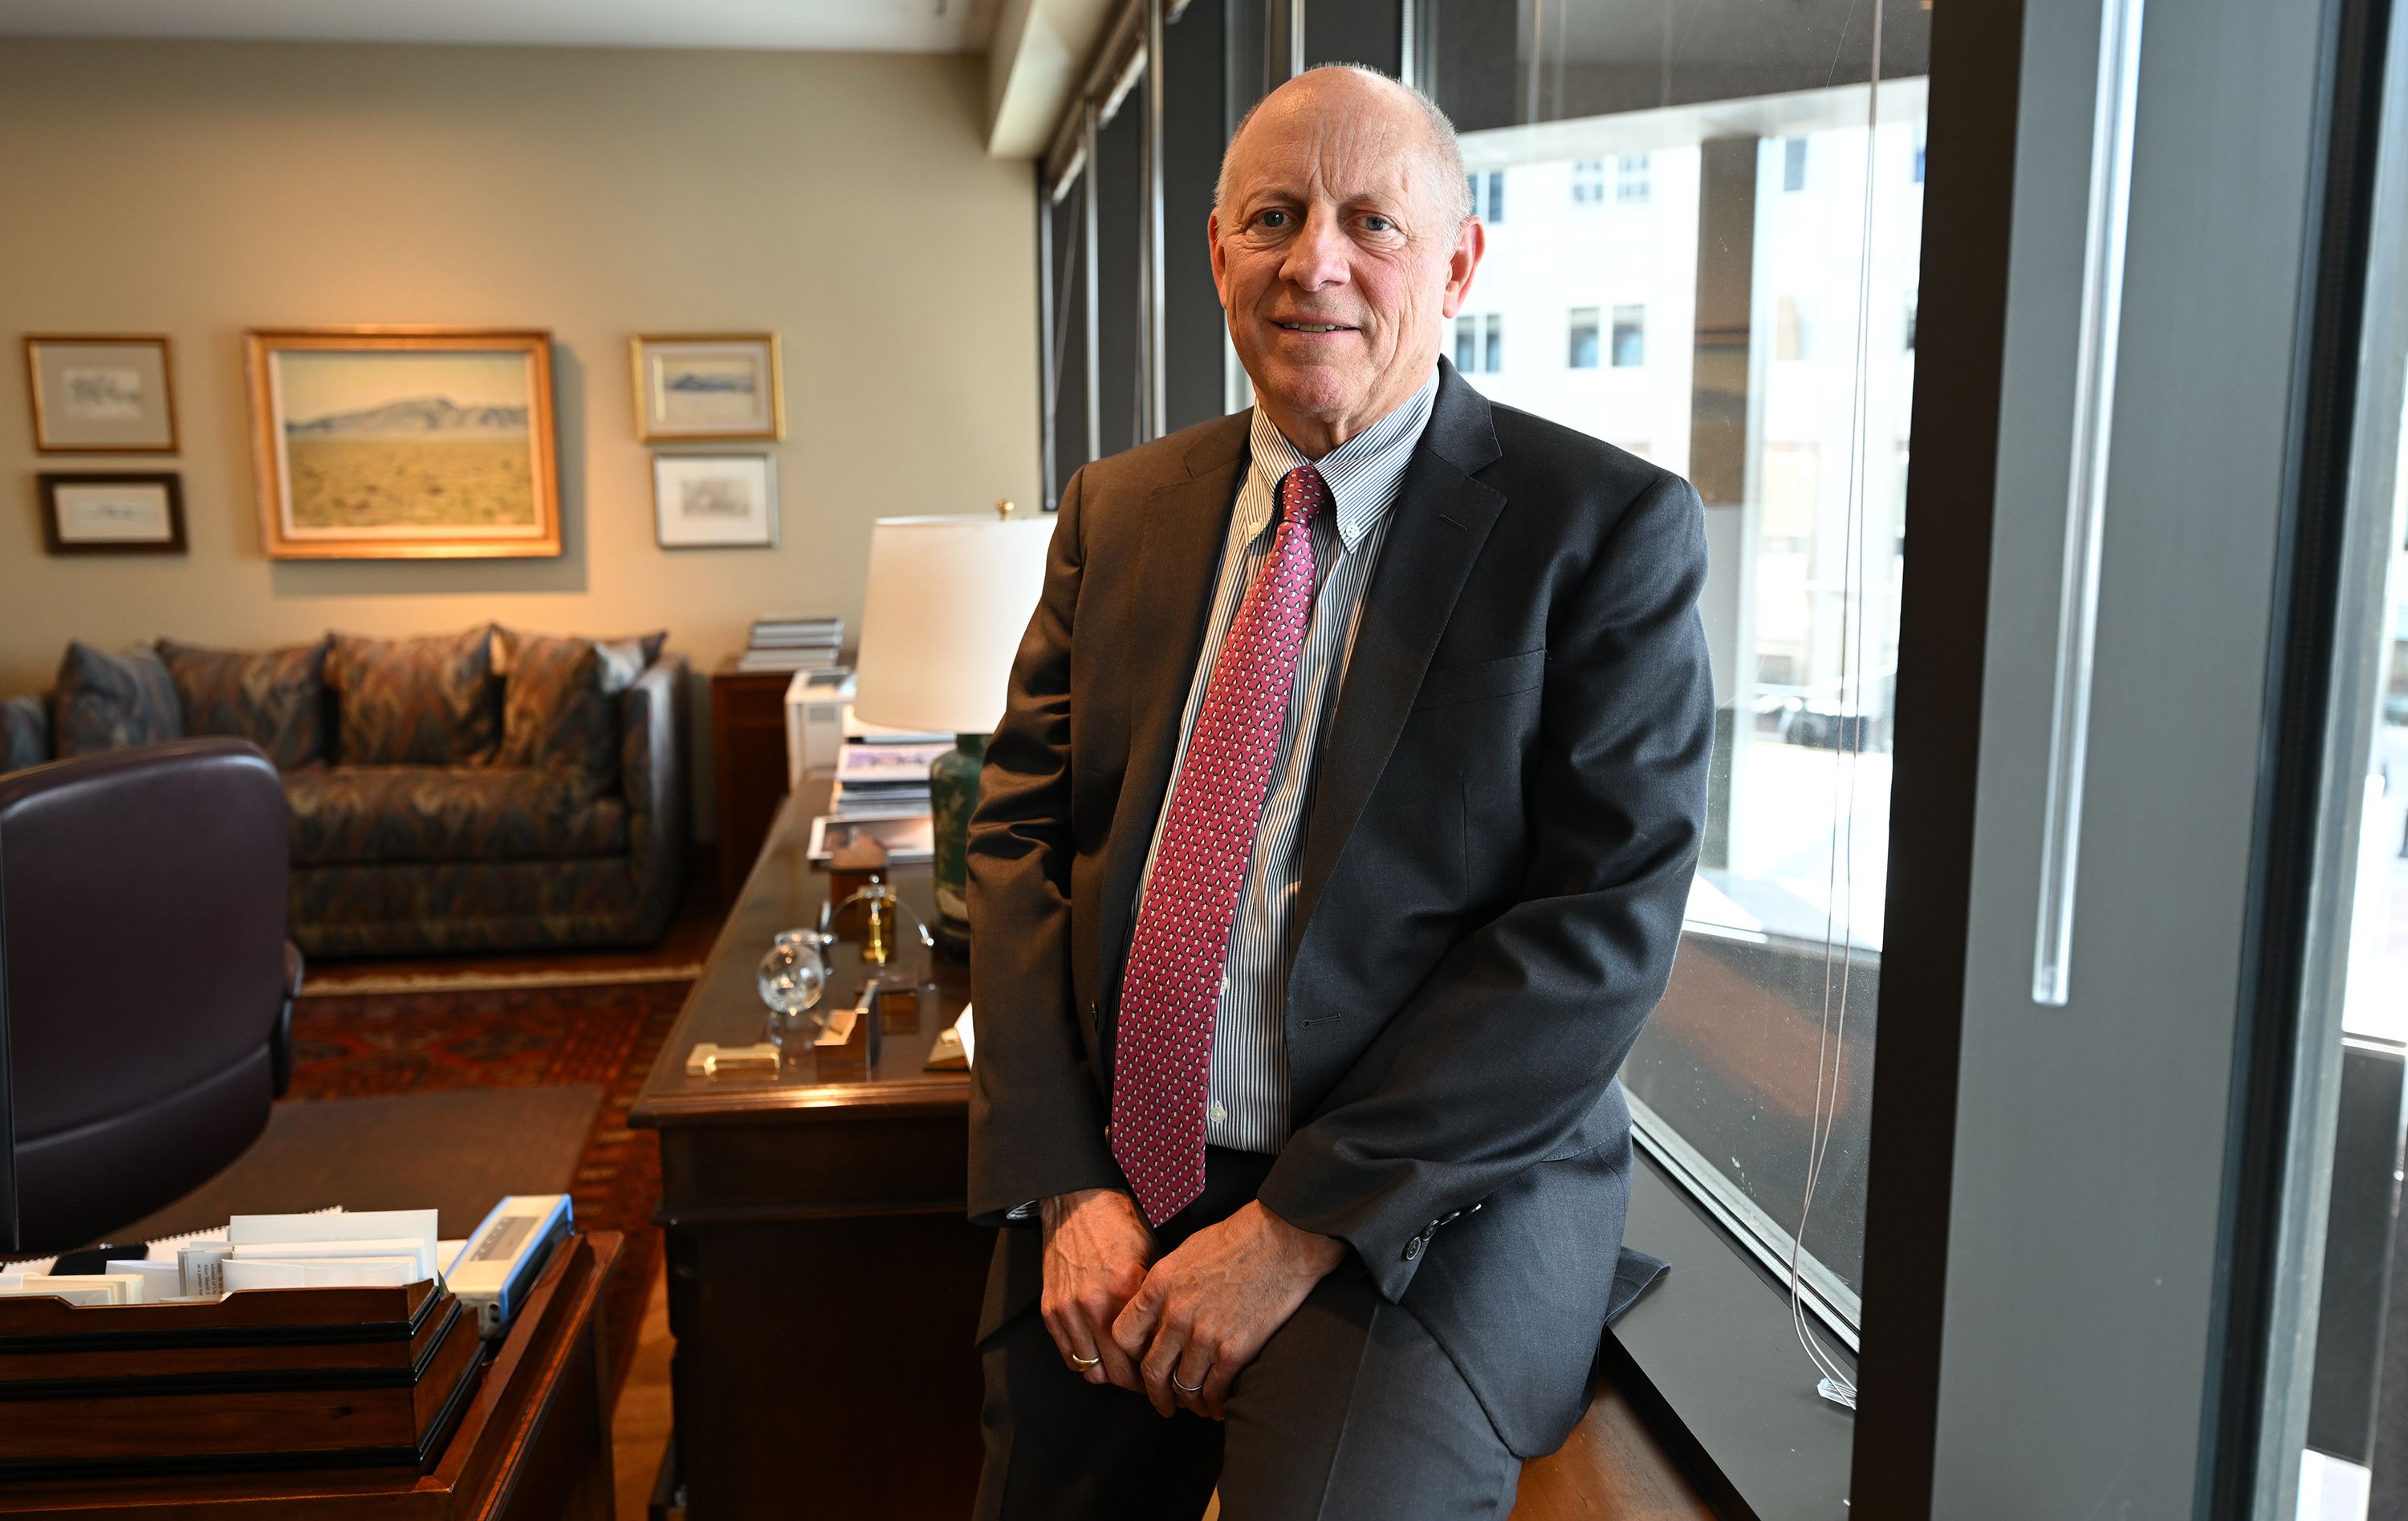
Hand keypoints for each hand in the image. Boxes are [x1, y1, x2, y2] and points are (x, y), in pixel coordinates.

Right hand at [1039, 1188, 1154, 1390]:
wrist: (1079, 1203)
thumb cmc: (1120, 1227)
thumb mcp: (1151, 1257)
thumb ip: (1157, 1301)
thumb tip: (1172, 1336)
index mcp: (1125, 1290)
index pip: (1146, 1354)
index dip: (1159, 1368)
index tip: (1167, 1370)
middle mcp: (1094, 1305)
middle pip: (1119, 1373)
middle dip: (1138, 1382)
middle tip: (1151, 1381)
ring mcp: (1068, 1311)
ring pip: (1093, 1372)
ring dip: (1111, 1374)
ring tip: (1126, 1369)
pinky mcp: (1050, 1312)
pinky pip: (1070, 1358)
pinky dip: (1087, 1362)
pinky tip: (1102, 1354)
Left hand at [1111, 1200, 1344, 1419]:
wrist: (1283, 1240)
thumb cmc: (1238, 1239)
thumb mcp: (1185, 1254)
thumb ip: (1165, 1287)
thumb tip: (1157, 1315)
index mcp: (1159, 1286)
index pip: (1124, 1335)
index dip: (1130, 1356)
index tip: (1142, 1363)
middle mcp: (1176, 1314)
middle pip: (1151, 1370)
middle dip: (1157, 1394)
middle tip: (1164, 1403)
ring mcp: (1204, 1335)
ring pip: (1183, 1386)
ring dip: (1188, 1402)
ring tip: (1195, 1407)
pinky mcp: (1234, 1350)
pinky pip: (1215, 1391)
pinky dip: (1215, 1405)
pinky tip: (1219, 1407)